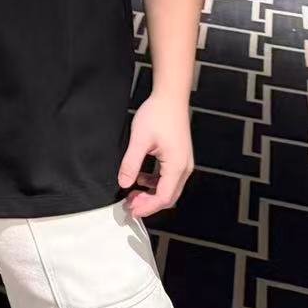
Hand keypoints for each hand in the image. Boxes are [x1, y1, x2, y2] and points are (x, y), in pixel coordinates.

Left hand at [118, 91, 192, 219]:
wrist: (170, 97)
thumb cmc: (157, 114)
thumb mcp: (139, 139)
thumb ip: (131, 163)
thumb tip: (124, 184)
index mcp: (177, 166)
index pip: (163, 197)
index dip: (147, 207)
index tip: (132, 210)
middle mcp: (184, 167)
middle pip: (169, 196)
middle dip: (149, 204)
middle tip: (130, 205)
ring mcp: (184, 162)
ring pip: (169, 188)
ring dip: (151, 194)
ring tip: (133, 193)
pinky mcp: (179, 157)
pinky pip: (168, 178)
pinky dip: (155, 183)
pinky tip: (141, 177)